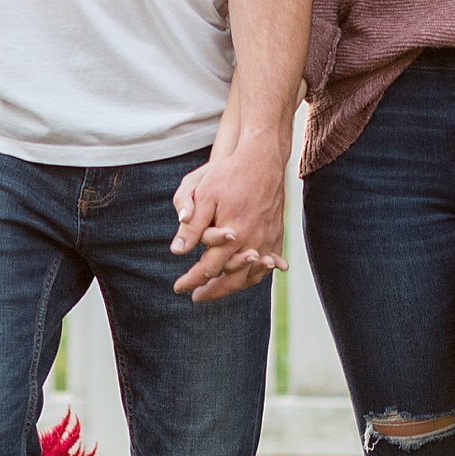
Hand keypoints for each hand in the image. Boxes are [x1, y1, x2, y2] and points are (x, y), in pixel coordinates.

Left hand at [169, 140, 286, 303]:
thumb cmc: (230, 174)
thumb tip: (177, 251)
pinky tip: (249, 276)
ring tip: (220, 289)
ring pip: (251, 276)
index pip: (208, 269)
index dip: (191, 280)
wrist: (263, 158)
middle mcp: (253, 242)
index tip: (178, 288)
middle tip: (197, 297)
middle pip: (231, 280)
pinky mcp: (277, 232)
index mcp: (233, 236)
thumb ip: (192, 226)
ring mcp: (268, 239)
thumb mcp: (204, 194)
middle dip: (212, 291)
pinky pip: (268, 263)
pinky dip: (257, 274)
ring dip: (234, 286)